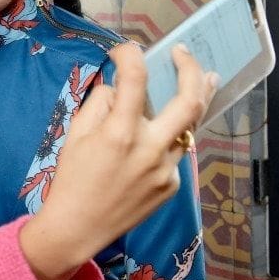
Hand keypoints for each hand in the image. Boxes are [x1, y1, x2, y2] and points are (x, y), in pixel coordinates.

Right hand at [19, 43, 216, 279]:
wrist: (78, 228)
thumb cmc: (71, 179)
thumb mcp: (76, 134)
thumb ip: (100, 104)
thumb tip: (119, 86)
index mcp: (121, 133)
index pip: (135, 79)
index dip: (130, 56)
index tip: (124, 51)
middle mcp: (150, 149)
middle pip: (189, 100)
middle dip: (191, 69)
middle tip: (184, 53)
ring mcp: (166, 169)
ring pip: (192, 126)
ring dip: (199, 99)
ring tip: (207, 78)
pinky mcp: (172, 185)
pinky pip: (175, 152)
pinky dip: (169, 138)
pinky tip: (158, 137)